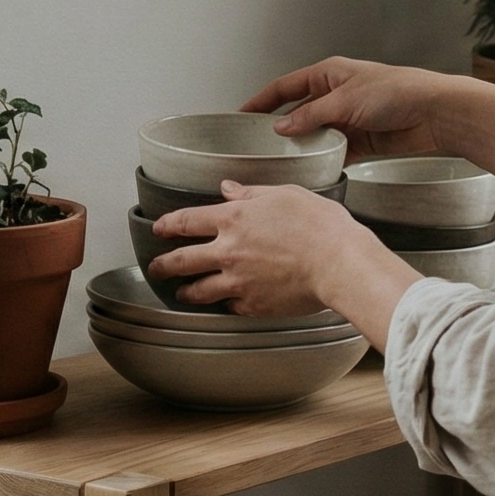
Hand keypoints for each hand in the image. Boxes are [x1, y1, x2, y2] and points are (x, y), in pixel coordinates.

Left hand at [147, 183, 422, 342]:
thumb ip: (251, 193)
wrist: (338, 263)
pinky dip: (226, 305)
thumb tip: (229, 189)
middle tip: (156, 268)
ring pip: (198, 291)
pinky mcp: (253, 305)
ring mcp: (238, 282)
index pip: (186, 221)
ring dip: (186, 292)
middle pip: (181, 261)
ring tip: (182, 293)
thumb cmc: (319, 225)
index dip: (168, 225)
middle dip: (163, 265)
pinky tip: (226, 304)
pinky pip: (230, 307)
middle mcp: (228, 252)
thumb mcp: (285, 194)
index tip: (159, 228)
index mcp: (233, 220)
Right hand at [241, 56, 464, 159]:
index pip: (285, 87)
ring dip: (303, 147)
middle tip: (257, 146)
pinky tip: (312, 170)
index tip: (241, 115)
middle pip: (298, 112)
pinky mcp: (361, 141)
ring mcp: (348, 119)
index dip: (262, 101)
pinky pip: (334, 151)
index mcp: (329, 74)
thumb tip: (281, 128)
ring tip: (281, 163)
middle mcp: (336, 95)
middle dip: (280, 128)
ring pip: (315, 135)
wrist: (434, 112)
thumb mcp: (345, 100)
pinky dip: (324, 160)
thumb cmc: (397, 91)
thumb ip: (311, 116)